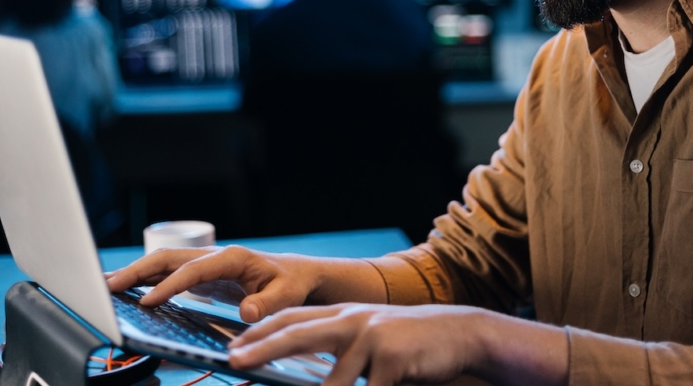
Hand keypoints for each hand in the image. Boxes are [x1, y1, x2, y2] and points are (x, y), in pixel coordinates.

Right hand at [104, 246, 384, 322]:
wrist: (297, 275)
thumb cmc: (292, 283)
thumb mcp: (286, 295)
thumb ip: (267, 304)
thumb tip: (247, 312)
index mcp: (232, 258)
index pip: (193, 270)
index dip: (170, 285)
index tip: (149, 301)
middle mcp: (215, 256)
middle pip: (169, 258)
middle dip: (138, 271)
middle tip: (108, 286)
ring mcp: (206, 264)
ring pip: (164, 263)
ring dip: (136, 273)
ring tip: (106, 285)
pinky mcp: (203, 275)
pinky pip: (169, 274)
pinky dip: (147, 280)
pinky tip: (128, 290)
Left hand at [228, 303, 571, 385]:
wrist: (459, 333)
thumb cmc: (409, 344)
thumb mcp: (369, 339)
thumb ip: (339, 350)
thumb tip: (302, 375)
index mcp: (343, 314)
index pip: (292, 318)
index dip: (260, 332)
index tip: (234, 347)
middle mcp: (353, 320)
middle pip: (298, 333)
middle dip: (263, 348)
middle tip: (235, 361)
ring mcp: (373, 337)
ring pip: (334, 382)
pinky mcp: (392, 359)